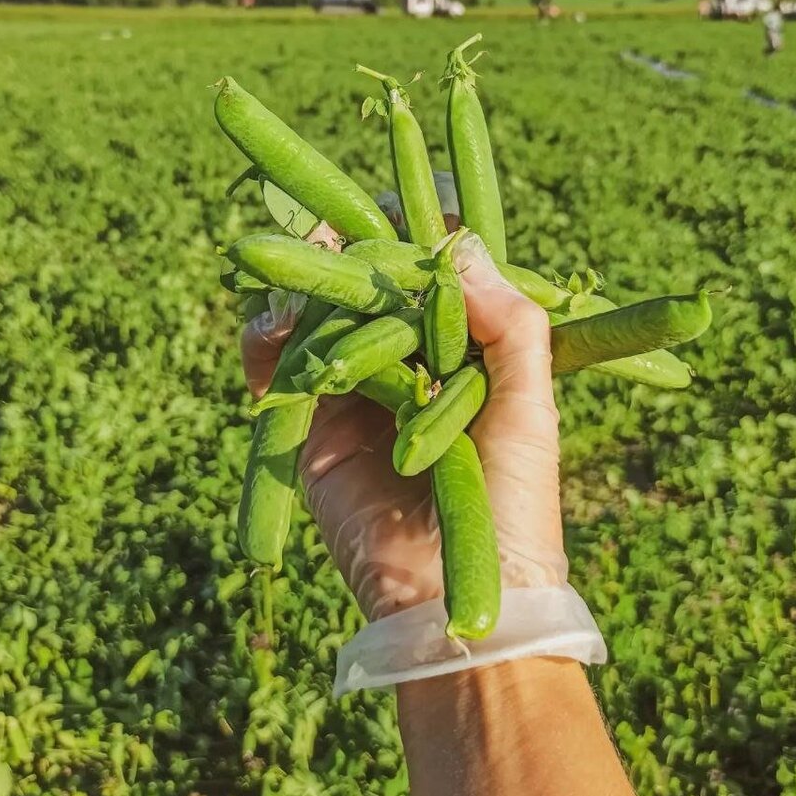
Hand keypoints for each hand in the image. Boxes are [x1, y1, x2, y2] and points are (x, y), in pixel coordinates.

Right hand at [241, 231, 566, 622]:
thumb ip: (509, 322)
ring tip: (293, 257)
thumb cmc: (514, 503)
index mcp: (461, 352)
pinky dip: (265, 338)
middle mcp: (405, 364)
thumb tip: (458, 244)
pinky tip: (270, 319)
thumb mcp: (530, 405)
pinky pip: (277, 372)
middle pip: (363, 287)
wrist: (460, 597)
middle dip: (340, 246)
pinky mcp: (309, 429)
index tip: (395, 198)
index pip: (427, 276)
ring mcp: (354, 394)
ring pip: (315, 319)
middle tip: (322, 217)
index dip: (408, 234)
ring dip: (298, 283)